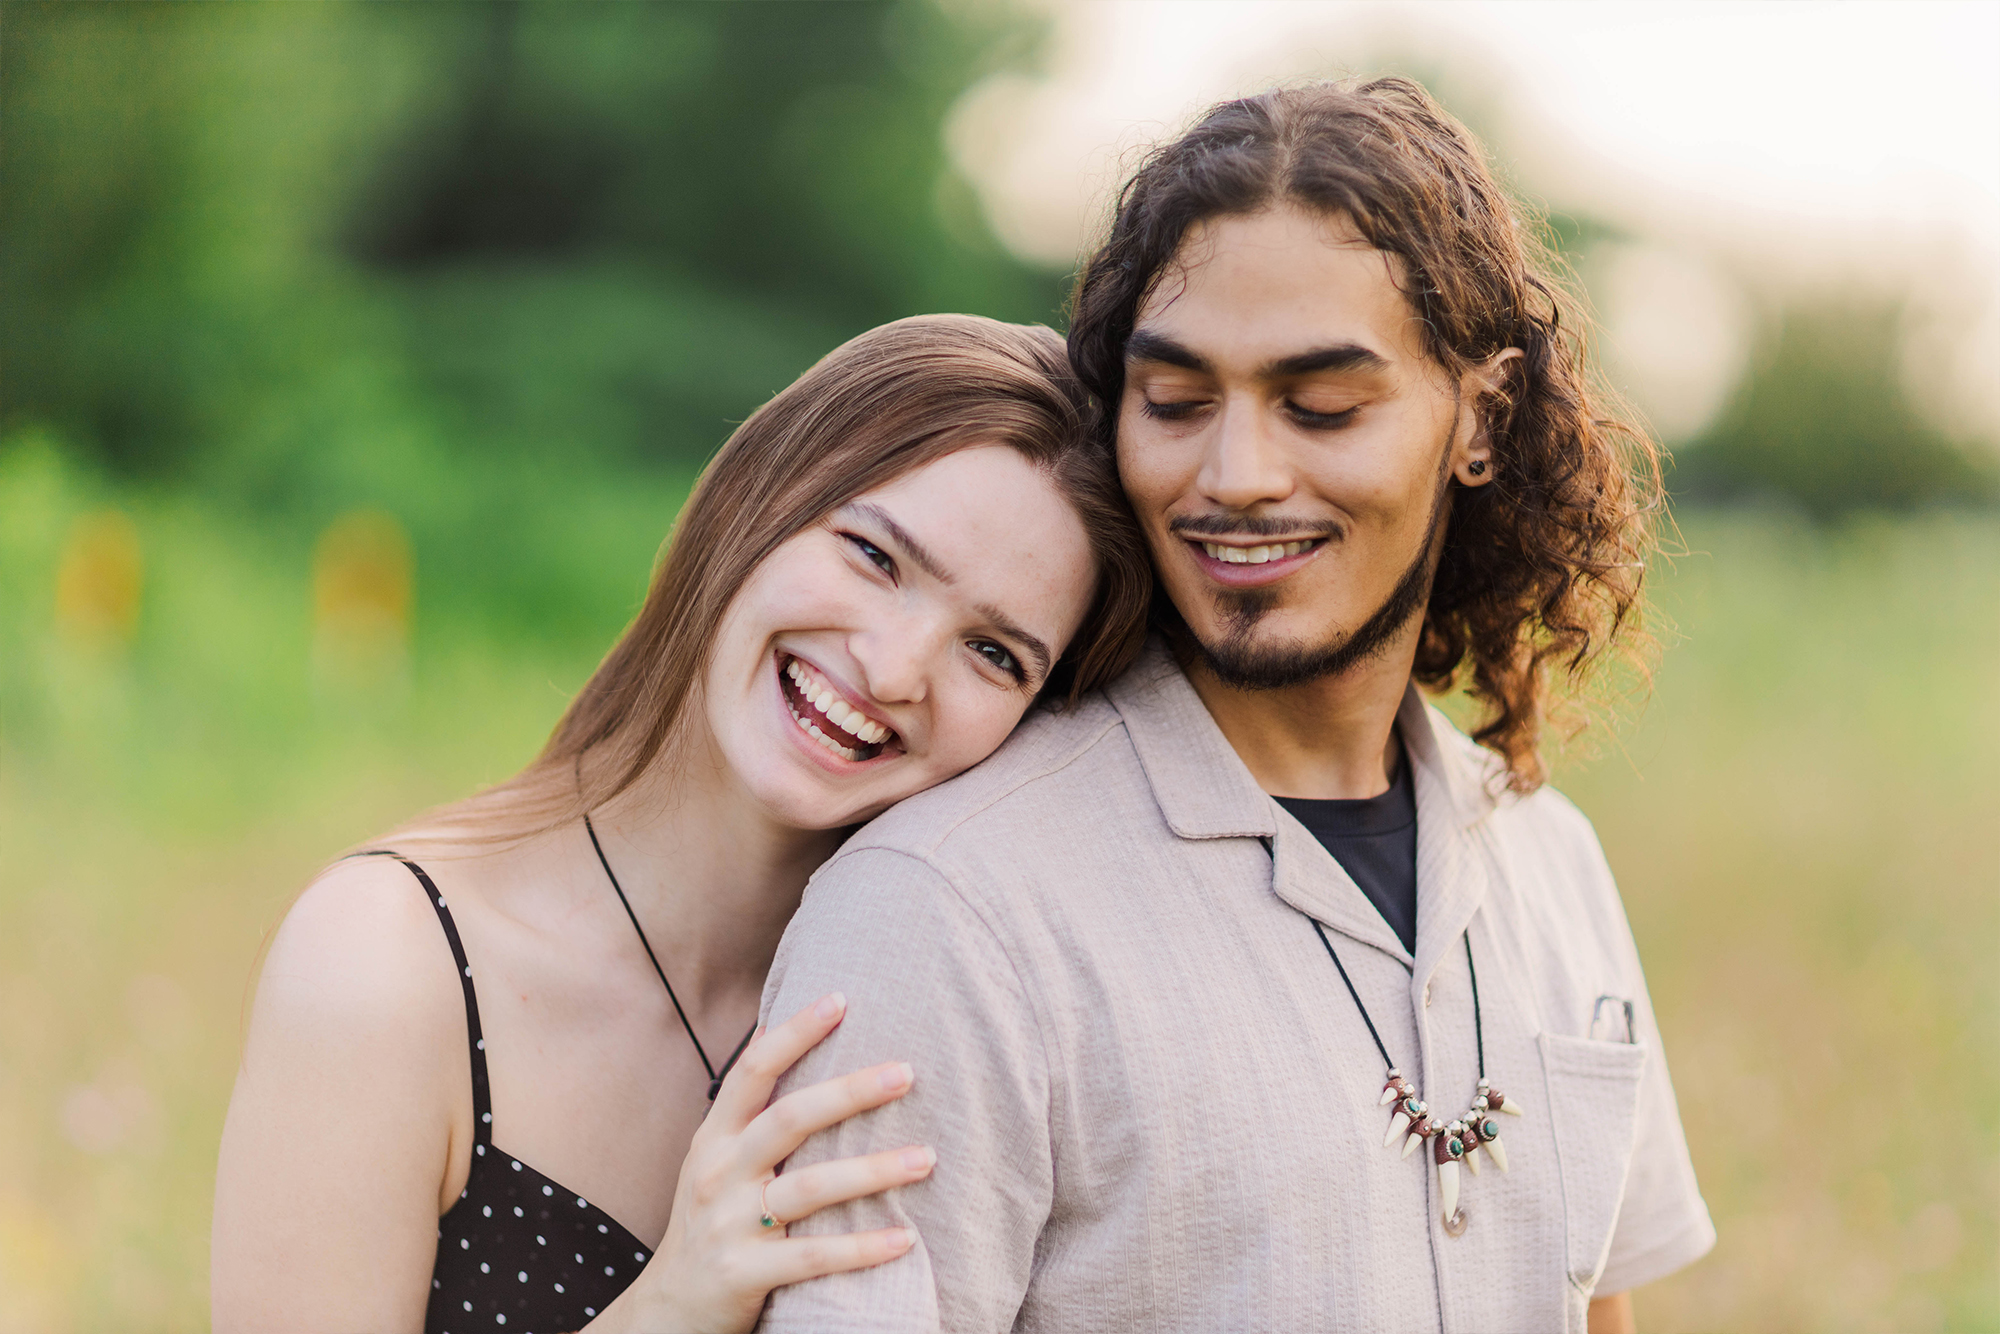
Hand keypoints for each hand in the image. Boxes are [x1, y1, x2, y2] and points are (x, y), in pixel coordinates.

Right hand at [588, 993, 930, 1333]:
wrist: (668, 1311)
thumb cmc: (709, 1221)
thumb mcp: (715, 1160)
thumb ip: (748, 1111)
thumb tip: (777, 1029)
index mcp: (715, 1138)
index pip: (753, 1071)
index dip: (794, 1032)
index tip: (841, 998)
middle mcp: (718, 1173)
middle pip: (788, 1119)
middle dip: (849, 1092)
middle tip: (907, 1072)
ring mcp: (729, 1224)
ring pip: (809, 1188)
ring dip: (873, 1171)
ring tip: (926, 1158)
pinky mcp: (744, 1275)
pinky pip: (812, 1257)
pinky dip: (862, 1247)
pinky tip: (906, 1238)